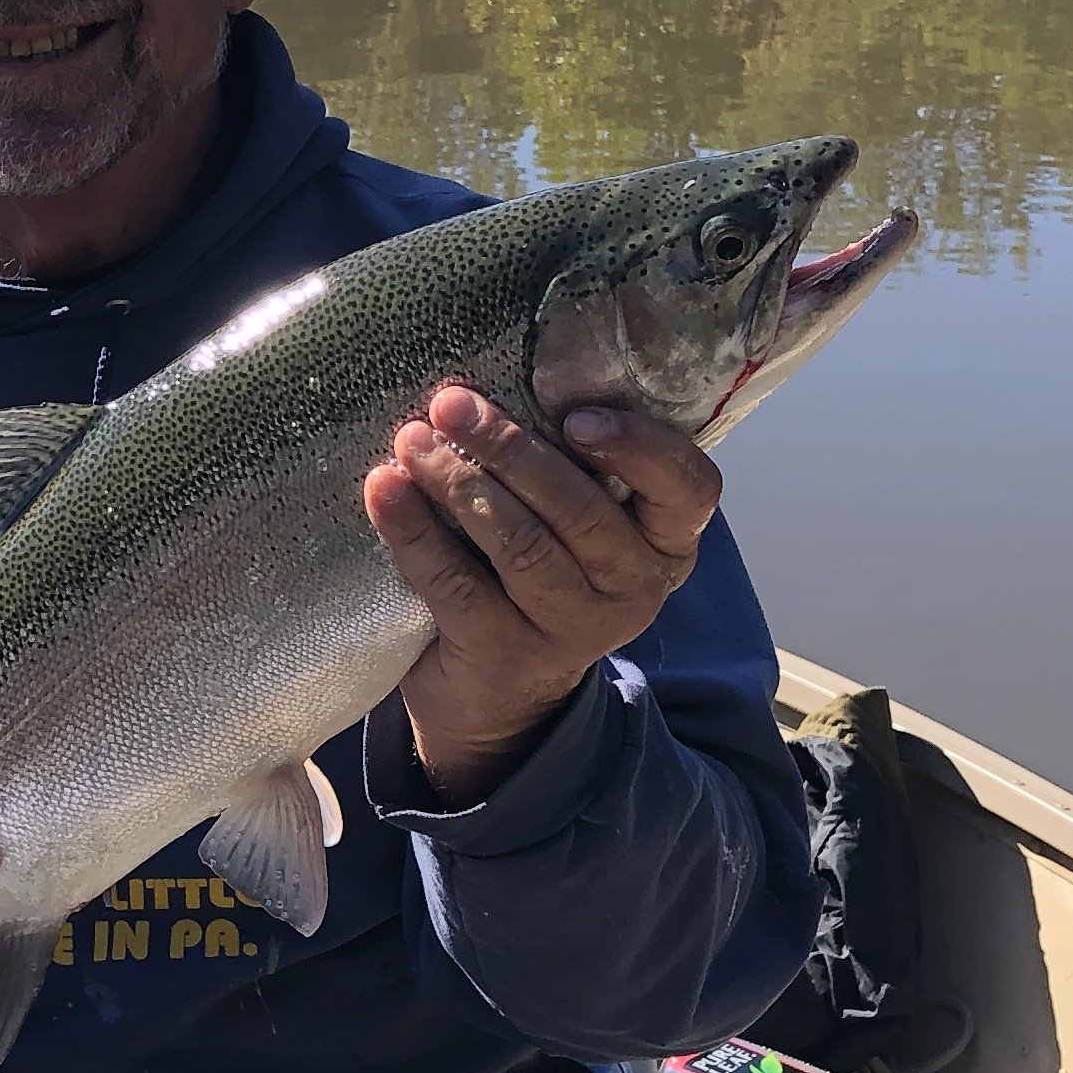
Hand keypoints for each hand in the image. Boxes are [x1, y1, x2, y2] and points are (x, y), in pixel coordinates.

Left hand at [364, 392, 721, 803]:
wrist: (501, 697)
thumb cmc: (543, 577)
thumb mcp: (579, 529)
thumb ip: (574, 468)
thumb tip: (503, 376)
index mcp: (665, 542)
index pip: (688, 487)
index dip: (639, 447)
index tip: (576, 415)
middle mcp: (634, 587)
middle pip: (580, 509)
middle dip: (510, 448)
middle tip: (452, 402)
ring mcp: (573, 628)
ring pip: (519, 545)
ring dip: (458, 483)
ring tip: (411, 440)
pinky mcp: (506, 654)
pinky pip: (456, 584)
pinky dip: (414, 531)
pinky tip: (384, 490)